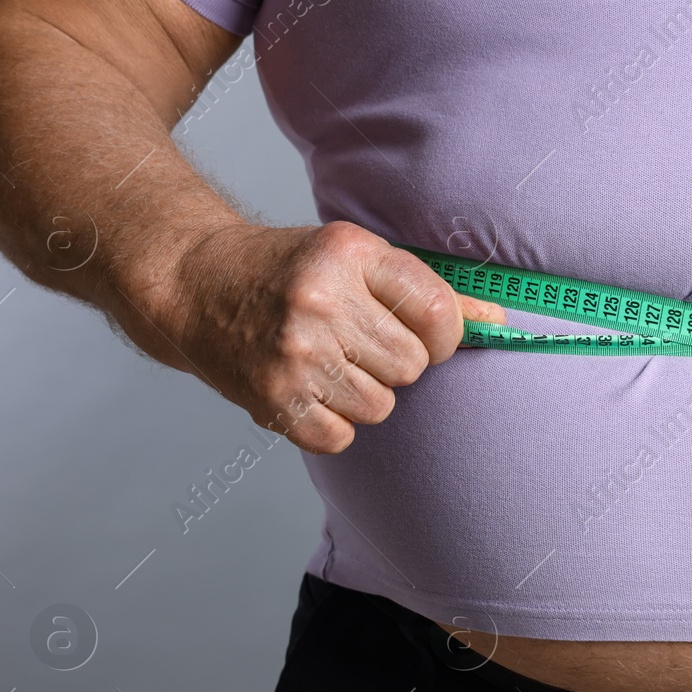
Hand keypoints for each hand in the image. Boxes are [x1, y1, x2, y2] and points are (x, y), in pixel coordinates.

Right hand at [155, 220, 505, 453]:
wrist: (193, 283)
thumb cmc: (286, 271)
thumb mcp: (356, 258)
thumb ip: (427, 290)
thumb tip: (498, 321)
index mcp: (348, 255)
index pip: (438, 313)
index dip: (443, 336)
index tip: (426, 335)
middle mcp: (321, 302)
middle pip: (412, 367)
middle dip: (395, 363)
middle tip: (357, 344)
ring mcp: (295, 354)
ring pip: (381, 405)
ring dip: (363, 394)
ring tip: (328, 363)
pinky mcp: (274, 399)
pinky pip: (342, 436)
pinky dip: (331, 423)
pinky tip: (307, 389)